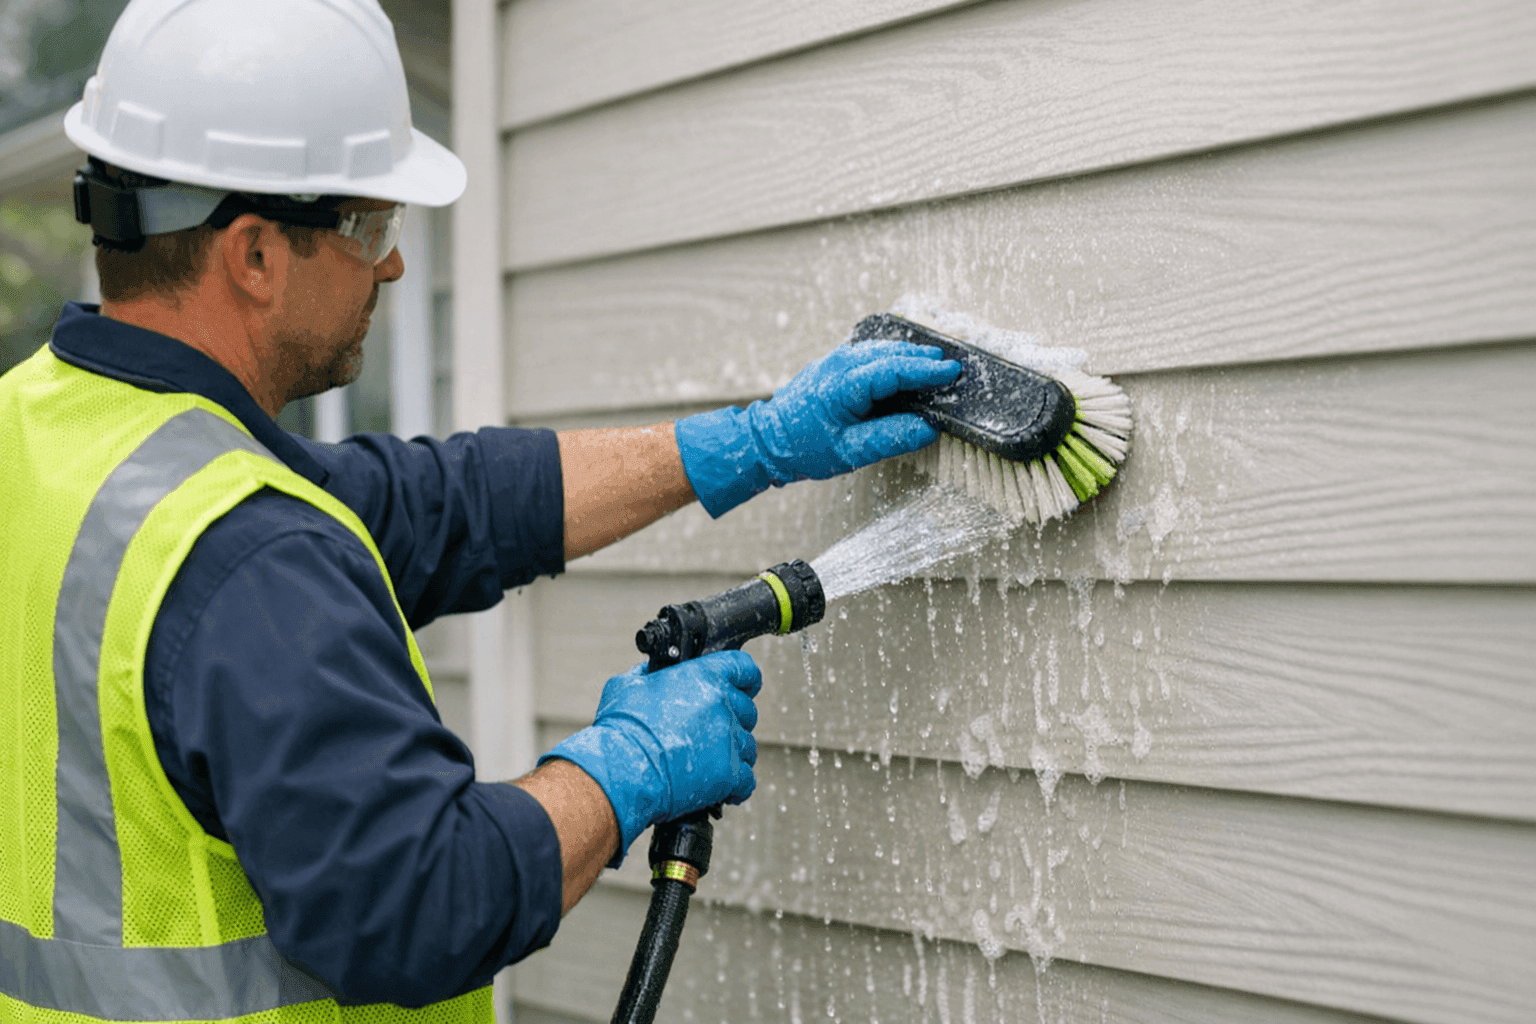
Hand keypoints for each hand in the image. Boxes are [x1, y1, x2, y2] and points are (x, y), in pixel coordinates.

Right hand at [539, 651, 761, 862]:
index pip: (743, 668)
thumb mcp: (628, 686)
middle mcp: (722, 704)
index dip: (746, 678)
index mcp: (703, 677)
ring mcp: (729, 739)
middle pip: (747, 710)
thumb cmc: (621, 730)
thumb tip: (652, 672)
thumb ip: (648, 674)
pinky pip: (747, 780)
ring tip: (708, 764)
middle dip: (733, 721)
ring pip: (748, 746)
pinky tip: (721, 788)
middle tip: (711, 733)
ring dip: (733, 754)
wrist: (622, 770)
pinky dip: (736, 786)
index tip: (745, 687)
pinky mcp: (730, 773)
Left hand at [675, 341, 961, 515]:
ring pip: (879, 349)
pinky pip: (867, 354)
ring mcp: (833, 361)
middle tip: (950, 365)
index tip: (951, 371)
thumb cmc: (804, 449)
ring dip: (907, 354)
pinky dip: (890, 356)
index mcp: (843, 386)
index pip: (894, 370)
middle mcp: (838, 365)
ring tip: (933, 362)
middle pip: (890, 353)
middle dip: (922, 358)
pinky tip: (903, 363)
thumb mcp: (851, 452)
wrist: (765, 442)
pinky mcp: (831, 366)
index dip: (926, 370)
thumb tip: (928, 428)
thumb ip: (890, 438)